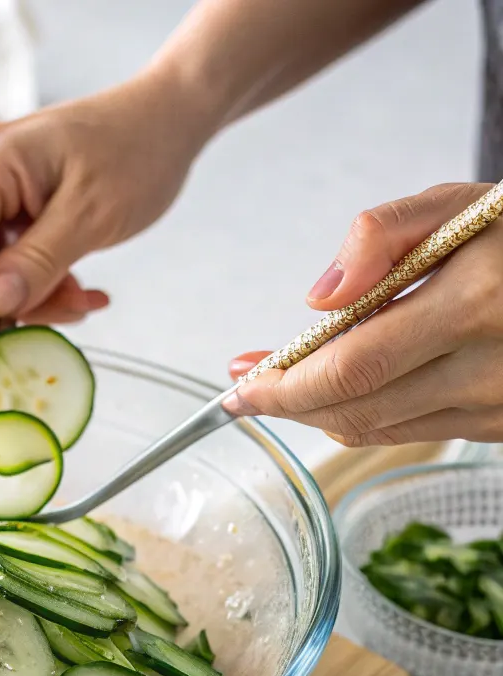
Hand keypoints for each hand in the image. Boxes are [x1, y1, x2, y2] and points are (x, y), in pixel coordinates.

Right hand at [0, 73, 209, 358]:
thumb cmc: (138, 149)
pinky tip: (79, 289)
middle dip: (8, 305)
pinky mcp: (10, 213)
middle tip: (62, 315)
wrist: (166, 120)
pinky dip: (42, 288)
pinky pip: (10, 268)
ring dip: (34, 300)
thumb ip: (37, 262)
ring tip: (82, 297)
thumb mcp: (92, 214)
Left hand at [224, 182, 502, 445]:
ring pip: (376, 430)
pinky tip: (340, 392)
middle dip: (286, 404)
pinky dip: (361, 417)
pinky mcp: (502, 427)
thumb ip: (383, 235)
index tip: (237, 383)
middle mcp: (490, 368)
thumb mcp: (460, 204)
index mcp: (476, 304)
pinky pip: (409, 432)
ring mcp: (499, 406)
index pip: (351, 365)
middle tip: (244, 391)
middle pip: (354, 409)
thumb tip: (318, 299)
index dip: (283, 384)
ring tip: (283, 386)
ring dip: (317, 414)